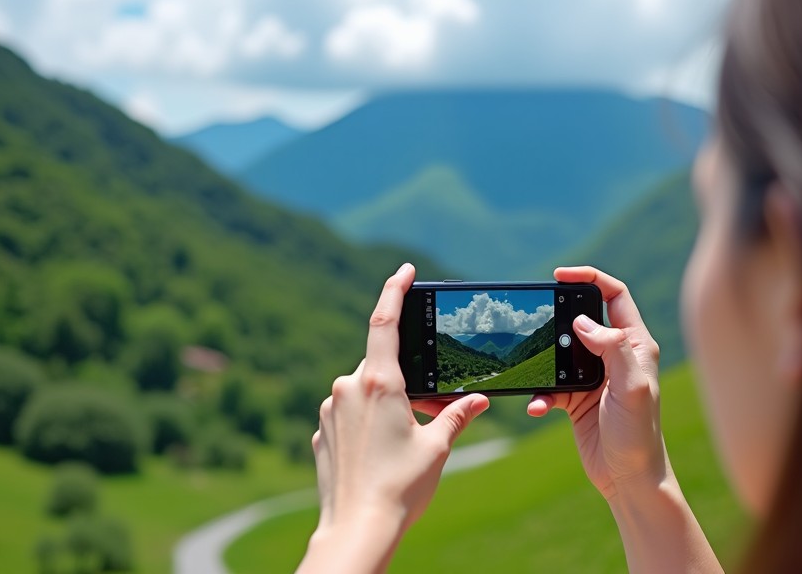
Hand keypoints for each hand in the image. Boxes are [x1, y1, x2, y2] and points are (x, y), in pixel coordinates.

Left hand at [304, 263, 488, 570]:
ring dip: (385, 403)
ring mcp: (329, 409)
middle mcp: (348, 388)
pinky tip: (379, 455)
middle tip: (424, 412)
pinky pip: (347, 414)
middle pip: (381, 365)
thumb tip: (481, 401)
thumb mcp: (438, 448)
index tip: (404, 271)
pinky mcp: (320, 432)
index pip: (384, 320)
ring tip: (402, 444)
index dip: (395, 289)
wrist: (355, 531)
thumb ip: (457, 416)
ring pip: (363, 391)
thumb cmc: (400, 489)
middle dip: (403, 379)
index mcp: (379, 383)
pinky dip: (366, 423)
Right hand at [528, 266, 665, 499]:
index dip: (589, 278)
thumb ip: (613, 348)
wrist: (630, 480)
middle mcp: (615, 355)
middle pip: (582, 317)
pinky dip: (540, 394)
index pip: (614, 295)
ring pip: (560, 351)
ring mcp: (594, 376)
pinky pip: (550, 385)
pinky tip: (538, 408)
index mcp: (635, 344)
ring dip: (543, 362)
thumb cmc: (640, 435)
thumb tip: (581, 322)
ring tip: (537, 377)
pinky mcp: (577, 397)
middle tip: (536, 319)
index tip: (559, 276)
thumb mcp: (633, 388)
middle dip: (557, 318)